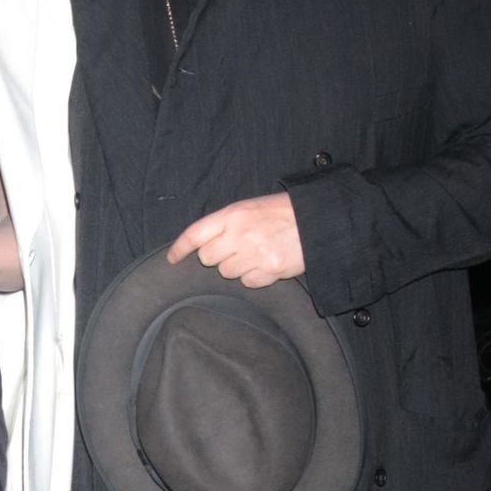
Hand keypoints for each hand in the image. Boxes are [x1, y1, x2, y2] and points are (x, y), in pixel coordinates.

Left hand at [166, 193, 304, 286]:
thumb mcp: (251, 207)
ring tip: (257, 253)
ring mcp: (254, 254)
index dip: (180, 248)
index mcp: (233, 214)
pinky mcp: (269, 271)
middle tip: (236, 248)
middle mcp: (240, 234)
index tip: (172, 258)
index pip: (195, 233)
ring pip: (227, 273)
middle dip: (218, 257)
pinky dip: (255, 277)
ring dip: (238, 267)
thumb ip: (228, 223)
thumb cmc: (284, 212)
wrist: (318, 220)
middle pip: (208, 258)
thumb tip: (205, 243)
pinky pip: (248, 283)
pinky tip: (267, 263)